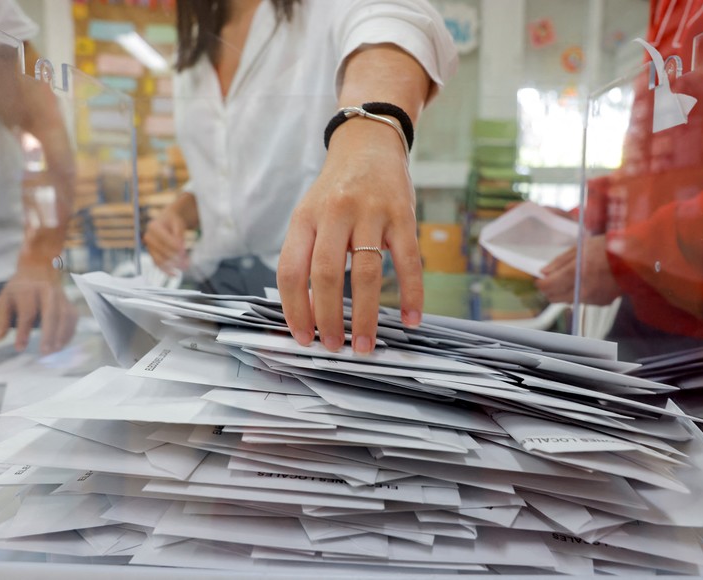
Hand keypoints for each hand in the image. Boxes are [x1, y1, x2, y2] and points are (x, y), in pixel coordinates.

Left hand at [0, 260, 77, 353]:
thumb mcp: (4, 297)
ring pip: (65, 316)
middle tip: (44, 352)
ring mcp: (61, 295)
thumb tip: (0, 338)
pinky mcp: (69, 301)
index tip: (19, 348)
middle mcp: (47, 291)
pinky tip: (63, 343)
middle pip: (51, 314)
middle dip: (49, 334)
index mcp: (28, 290)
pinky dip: (70, 331)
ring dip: (62, 334)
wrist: (40, 267)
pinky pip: (73, 317)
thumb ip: (2, 318)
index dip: (23, 332)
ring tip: (55, 350)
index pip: (27, 313)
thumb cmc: (19, 287)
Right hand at [143, 205, 189, 274]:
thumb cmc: (174, 222)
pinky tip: (175, 274)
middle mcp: (148, 237)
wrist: (167, 223)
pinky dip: (166, 270)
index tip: (184, 251)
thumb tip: (180, 249)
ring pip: (160, 259)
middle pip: (163, 251)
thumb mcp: (178, 224)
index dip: (175, 246)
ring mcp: (149, 247)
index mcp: (154, 226)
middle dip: (176, 258)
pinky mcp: (152, 255)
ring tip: (185, 267)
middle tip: (188, 262)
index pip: (165, 239)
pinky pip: (158, 264)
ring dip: (173, 265)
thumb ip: (179, 236)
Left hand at [278, 119, 422, 353]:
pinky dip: (411, 294)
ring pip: (365, 273)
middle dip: (328, 318)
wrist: (369, 144)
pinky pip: (408, 261)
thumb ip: (306, 254)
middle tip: (333, 346)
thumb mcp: (310, 214)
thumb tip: (308, 311)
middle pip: (325, 274)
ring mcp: (370, 213)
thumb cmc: (337, 190)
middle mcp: (335, 213)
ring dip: (364, 315)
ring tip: (364, 343)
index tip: (303, 337)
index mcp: (305, 218)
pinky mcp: (403, 215)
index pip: (291, 270)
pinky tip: (410, 318)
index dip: (294, 308)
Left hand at [537, 234, 620, 304]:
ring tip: (570, 279)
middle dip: (549, 290)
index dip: (540, 283)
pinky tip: (587, 282)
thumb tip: (543, 272)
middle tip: (551, 280)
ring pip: (568, 301)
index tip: (539, 279)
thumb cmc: (608, 247)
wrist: (636, 258)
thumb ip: (560, 262)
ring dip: (563, 293)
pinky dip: (579, 294)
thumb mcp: (581, 247)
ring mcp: (593, 298)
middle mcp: (583, 289)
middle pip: (555, 297)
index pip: (548, 286)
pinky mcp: (601, 302)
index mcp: (577, 272)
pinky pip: (583, 301)